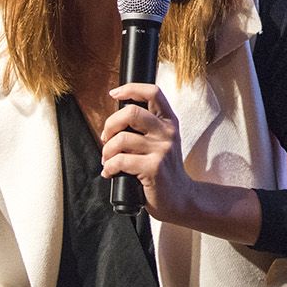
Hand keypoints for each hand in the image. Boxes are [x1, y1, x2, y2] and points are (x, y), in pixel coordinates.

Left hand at [101, 83, 191, 219]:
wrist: (180, 198)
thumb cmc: (165, 170)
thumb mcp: (163, 142)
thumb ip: (147, 128)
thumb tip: (115, 121)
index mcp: (170, 121)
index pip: (153, 92)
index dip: (131, 88)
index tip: (114, 94)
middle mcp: (168, 132)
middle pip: (131, 112)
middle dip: (110, 124)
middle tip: (106, 138)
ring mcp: (162, 150)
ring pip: (121, 139)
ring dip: (106, 151)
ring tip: (107, 160)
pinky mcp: (154, 168)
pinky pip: (120, 161)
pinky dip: (109, 167)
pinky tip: (110, 172)